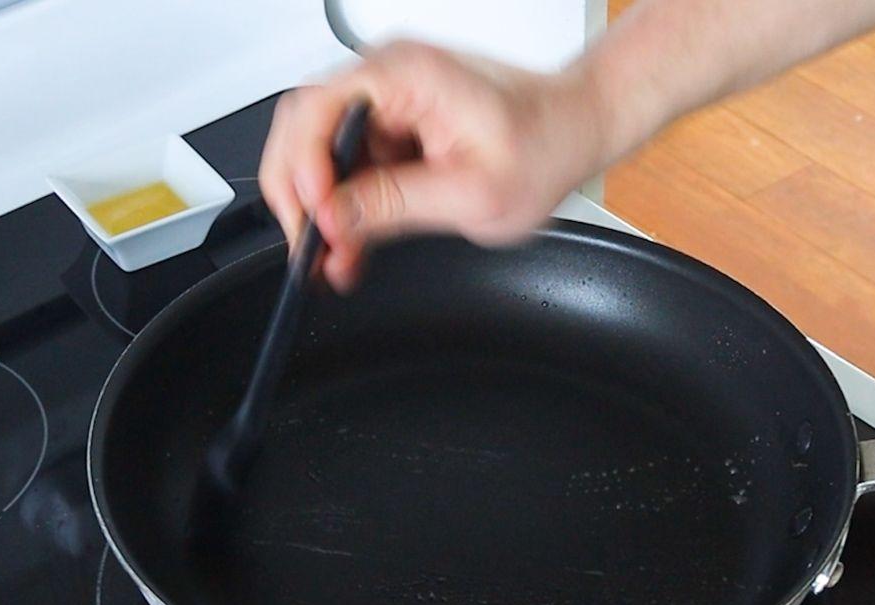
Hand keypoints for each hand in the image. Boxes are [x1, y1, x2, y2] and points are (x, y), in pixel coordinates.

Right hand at [258, 41, 604, 292]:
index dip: (302, 169)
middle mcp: (389, 78)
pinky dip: (344, 207)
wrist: (574, 131)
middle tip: (311, 249)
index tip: (313, 219)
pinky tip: (352, 241)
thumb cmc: (544, 145)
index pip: (317, 110)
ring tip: (335, 257)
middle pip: (304, 129)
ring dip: (321, 209)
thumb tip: (334, 218)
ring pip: (321, 152)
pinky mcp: (392, 128)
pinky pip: (349, 165)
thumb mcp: (473, 193)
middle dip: (300, 197)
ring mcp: (388, 102)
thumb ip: (396, 204)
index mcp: (408, 76)